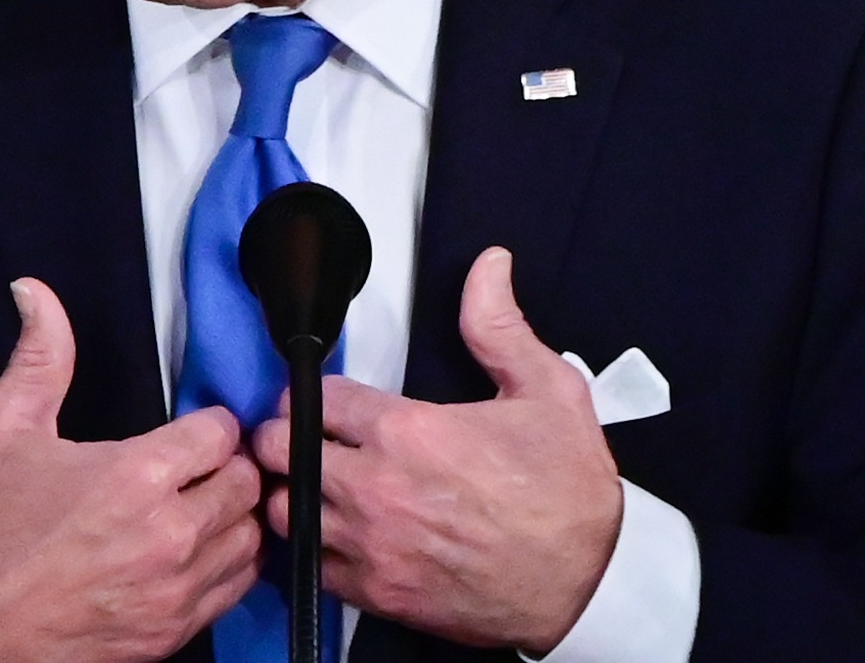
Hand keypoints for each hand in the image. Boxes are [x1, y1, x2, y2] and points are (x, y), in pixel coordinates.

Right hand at [0, 278, 265, 662]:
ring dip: (232, 515)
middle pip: (246, 480)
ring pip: (251, 533)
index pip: (220, 431)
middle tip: (193, 467)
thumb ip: (36, 361)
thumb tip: (35, 295)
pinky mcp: (179, 630)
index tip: (187, 431)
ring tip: (196, 507)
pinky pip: (239, 585)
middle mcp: (170, 533)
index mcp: (134, 476)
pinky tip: (194, 552)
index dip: (205, 424)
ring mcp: (179, 587)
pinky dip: (228, 563)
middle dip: (225, 466)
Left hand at [255, 247, 619, 655]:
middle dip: (284, 436)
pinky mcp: (377, 595)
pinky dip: (309, 550)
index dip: (311, 391)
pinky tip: (331, 535)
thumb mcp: (549, 392)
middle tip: (302, 436)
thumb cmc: (568, 498)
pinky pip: (308, 568)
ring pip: (283, 512)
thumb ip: (499, 327)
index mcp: (412, 432)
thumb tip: (488, 270)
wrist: (584, 587)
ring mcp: (372, 546)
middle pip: (280, 451)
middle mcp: (379, 489)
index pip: (317, 398)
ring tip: (310, 485)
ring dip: (290, 493)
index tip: (319, 398)